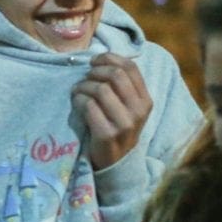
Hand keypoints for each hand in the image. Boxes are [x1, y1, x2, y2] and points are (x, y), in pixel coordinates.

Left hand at [71, 53, 152, 170]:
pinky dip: (78, 100)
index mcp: (145, 100)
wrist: (115, 163)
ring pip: (100, 89)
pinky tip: (76, 103)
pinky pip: (89, 106)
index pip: (130, 68)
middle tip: (85, 78)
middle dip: (95, 72)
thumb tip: (101, 58)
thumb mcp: (128, 107)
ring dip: (83, 86)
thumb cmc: (116, 128)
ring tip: (77, 91)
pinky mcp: (107, 134)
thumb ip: (122, 86)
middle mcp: (138, 111)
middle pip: (115, 75)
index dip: (109, 58)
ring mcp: (124, 124)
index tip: (94, 61)